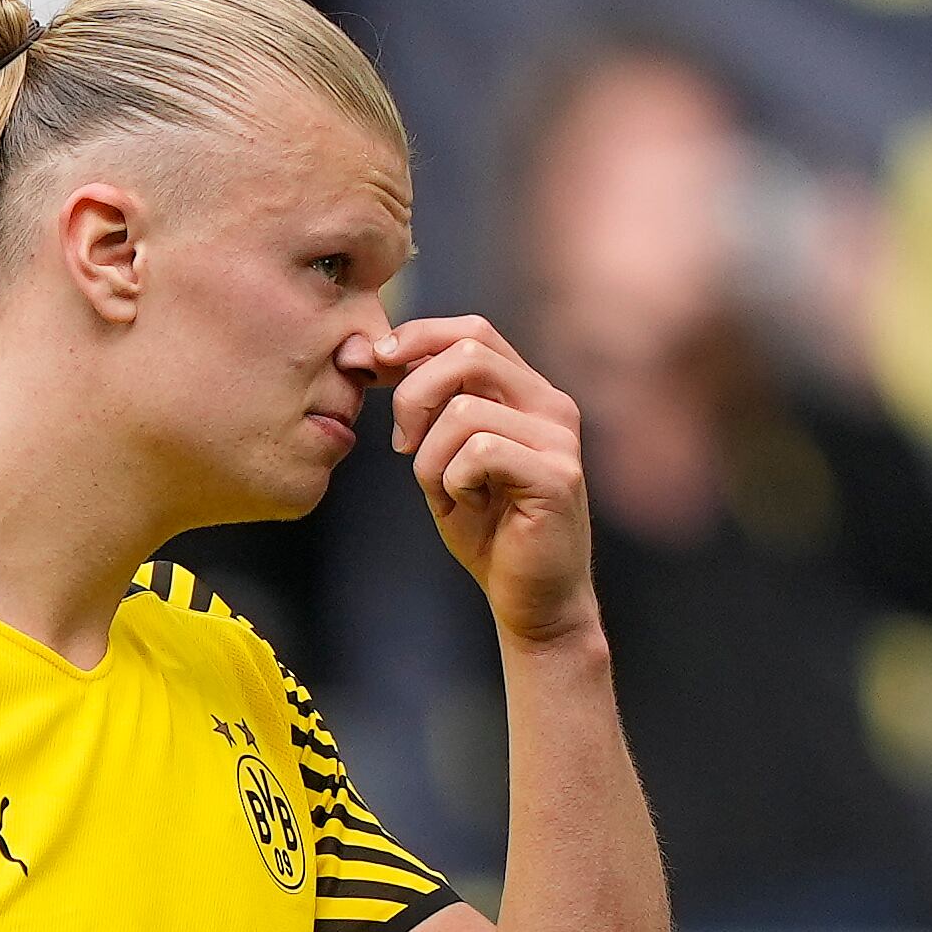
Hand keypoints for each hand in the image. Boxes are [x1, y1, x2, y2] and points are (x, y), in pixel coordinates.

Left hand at [378, 316, 597, 643]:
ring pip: (464, 409)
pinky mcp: (558, 475)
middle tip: (402, 443)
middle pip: (467, 353)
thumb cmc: (486, 529)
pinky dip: (454, 480)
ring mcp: (559, 438)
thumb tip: (372, 351)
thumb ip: (424, 407)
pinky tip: (470, 504)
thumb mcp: (442, 458)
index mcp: (526, 392)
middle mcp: (551, 404)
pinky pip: (479, 451)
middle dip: (413, 394)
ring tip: (446, 490)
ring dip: (431, 456)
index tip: (374, 366)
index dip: (417, 337)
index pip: (471, 331)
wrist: (531, 600)